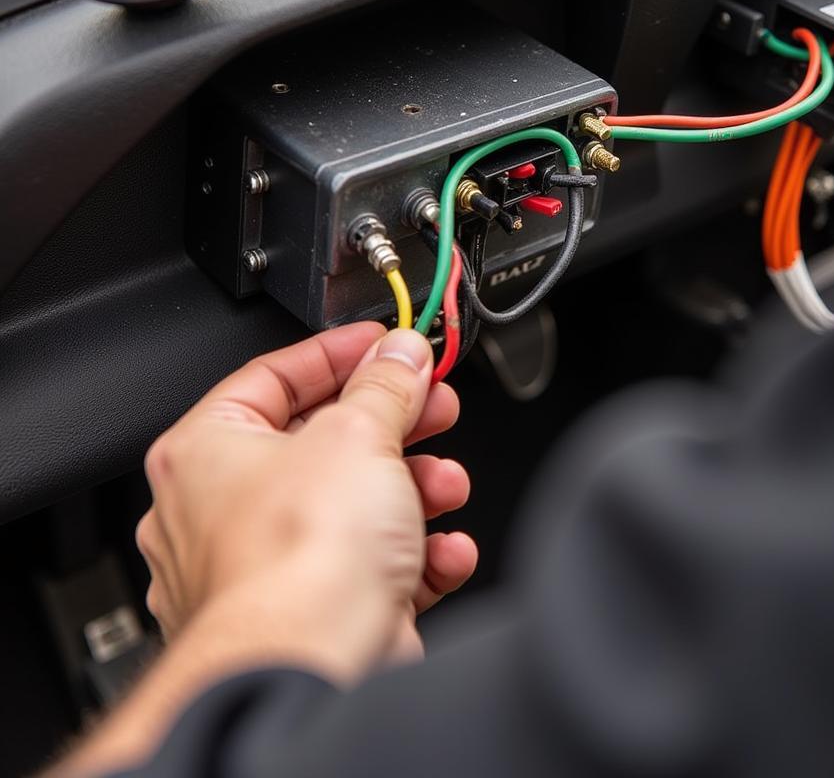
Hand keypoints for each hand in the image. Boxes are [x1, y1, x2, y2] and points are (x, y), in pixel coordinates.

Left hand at [136, 322, 477, 680]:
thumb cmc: (296, 560)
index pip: (274, 378)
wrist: (311, 669)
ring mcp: (269, 569)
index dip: (338, 353)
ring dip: (415, 490)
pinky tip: (444, 549)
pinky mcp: (314, 613)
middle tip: (433, 404)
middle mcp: (224, 512)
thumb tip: (400, 356)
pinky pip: (372, 567)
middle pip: (324, 442)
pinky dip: (415, 554)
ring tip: (445, 482)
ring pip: (354, 506)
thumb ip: (385, 384)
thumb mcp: (357, 433)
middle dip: (394, 424)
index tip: (385, 345)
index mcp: (207, 452)